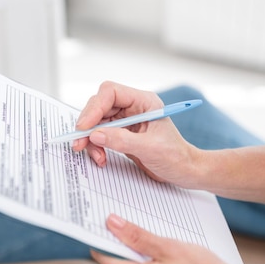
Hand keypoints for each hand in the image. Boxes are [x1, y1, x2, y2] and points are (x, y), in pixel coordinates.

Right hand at [72, 81, 200, 187]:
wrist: (184, 171)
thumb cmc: (176, 157)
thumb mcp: (150, 149)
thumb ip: (122, 140)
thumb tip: (95, 134)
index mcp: (144, 102)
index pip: (111, 93)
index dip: (95, 107)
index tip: (84, 126)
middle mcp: (132, 107)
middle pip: (99, 106)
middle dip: (88, 125)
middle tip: (79, 143)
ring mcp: (125, 121)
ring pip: (96, 122)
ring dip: (90, 139)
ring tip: (97, 156)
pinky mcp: (120, 134)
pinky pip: (99, 135)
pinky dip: (95, 146)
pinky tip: (101, 158)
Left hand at [92, 214, 251, 263]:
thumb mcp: (169, 247)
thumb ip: (137, 236)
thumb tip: (113, 224)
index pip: (103, 256)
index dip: (102, 235)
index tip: (104, 219)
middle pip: (117, 260)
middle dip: (123, 240)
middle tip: (134, 220)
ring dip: (138, 249)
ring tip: (155, 236)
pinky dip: (148, 259)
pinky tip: (162, 250)